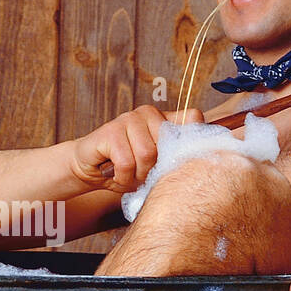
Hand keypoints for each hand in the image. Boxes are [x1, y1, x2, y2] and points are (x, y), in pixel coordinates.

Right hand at [68, 105, 204, 191]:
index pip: (192, 118)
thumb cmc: (125, 169)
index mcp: (164, 119)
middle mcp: (149, 113)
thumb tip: (201, 159)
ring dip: (136, 176)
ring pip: (147, 155)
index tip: (177, 162)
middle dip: (154, 171)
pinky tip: (114, 174)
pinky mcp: (111, 130)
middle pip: (167, 148)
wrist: (89, 170)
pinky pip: (126, 162)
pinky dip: (121, 177)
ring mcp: (129, 119)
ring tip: (127, 175)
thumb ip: (174, 158)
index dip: (191, 142)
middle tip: (140, 174)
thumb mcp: (155, 166)